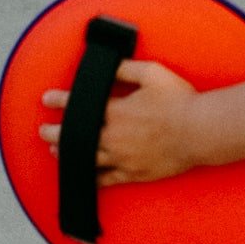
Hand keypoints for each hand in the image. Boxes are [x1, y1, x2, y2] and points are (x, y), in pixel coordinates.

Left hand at [40, 59, 200, 183]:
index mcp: (116, 111)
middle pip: (76, 137)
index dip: (60, 101)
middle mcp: (114, 137)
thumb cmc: (180, 100)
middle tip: (43, 130)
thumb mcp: (153, 73)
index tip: (46, 99)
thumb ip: (125, 68)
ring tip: (55, 152)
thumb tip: (107, 63)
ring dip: (68, 154)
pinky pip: (107, 180)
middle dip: (55, 133)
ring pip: (87, 159)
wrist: (201, 131)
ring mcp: (123, 158)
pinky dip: (93, 179)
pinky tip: (84, 178)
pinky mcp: (135, 173)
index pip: (79, 105)